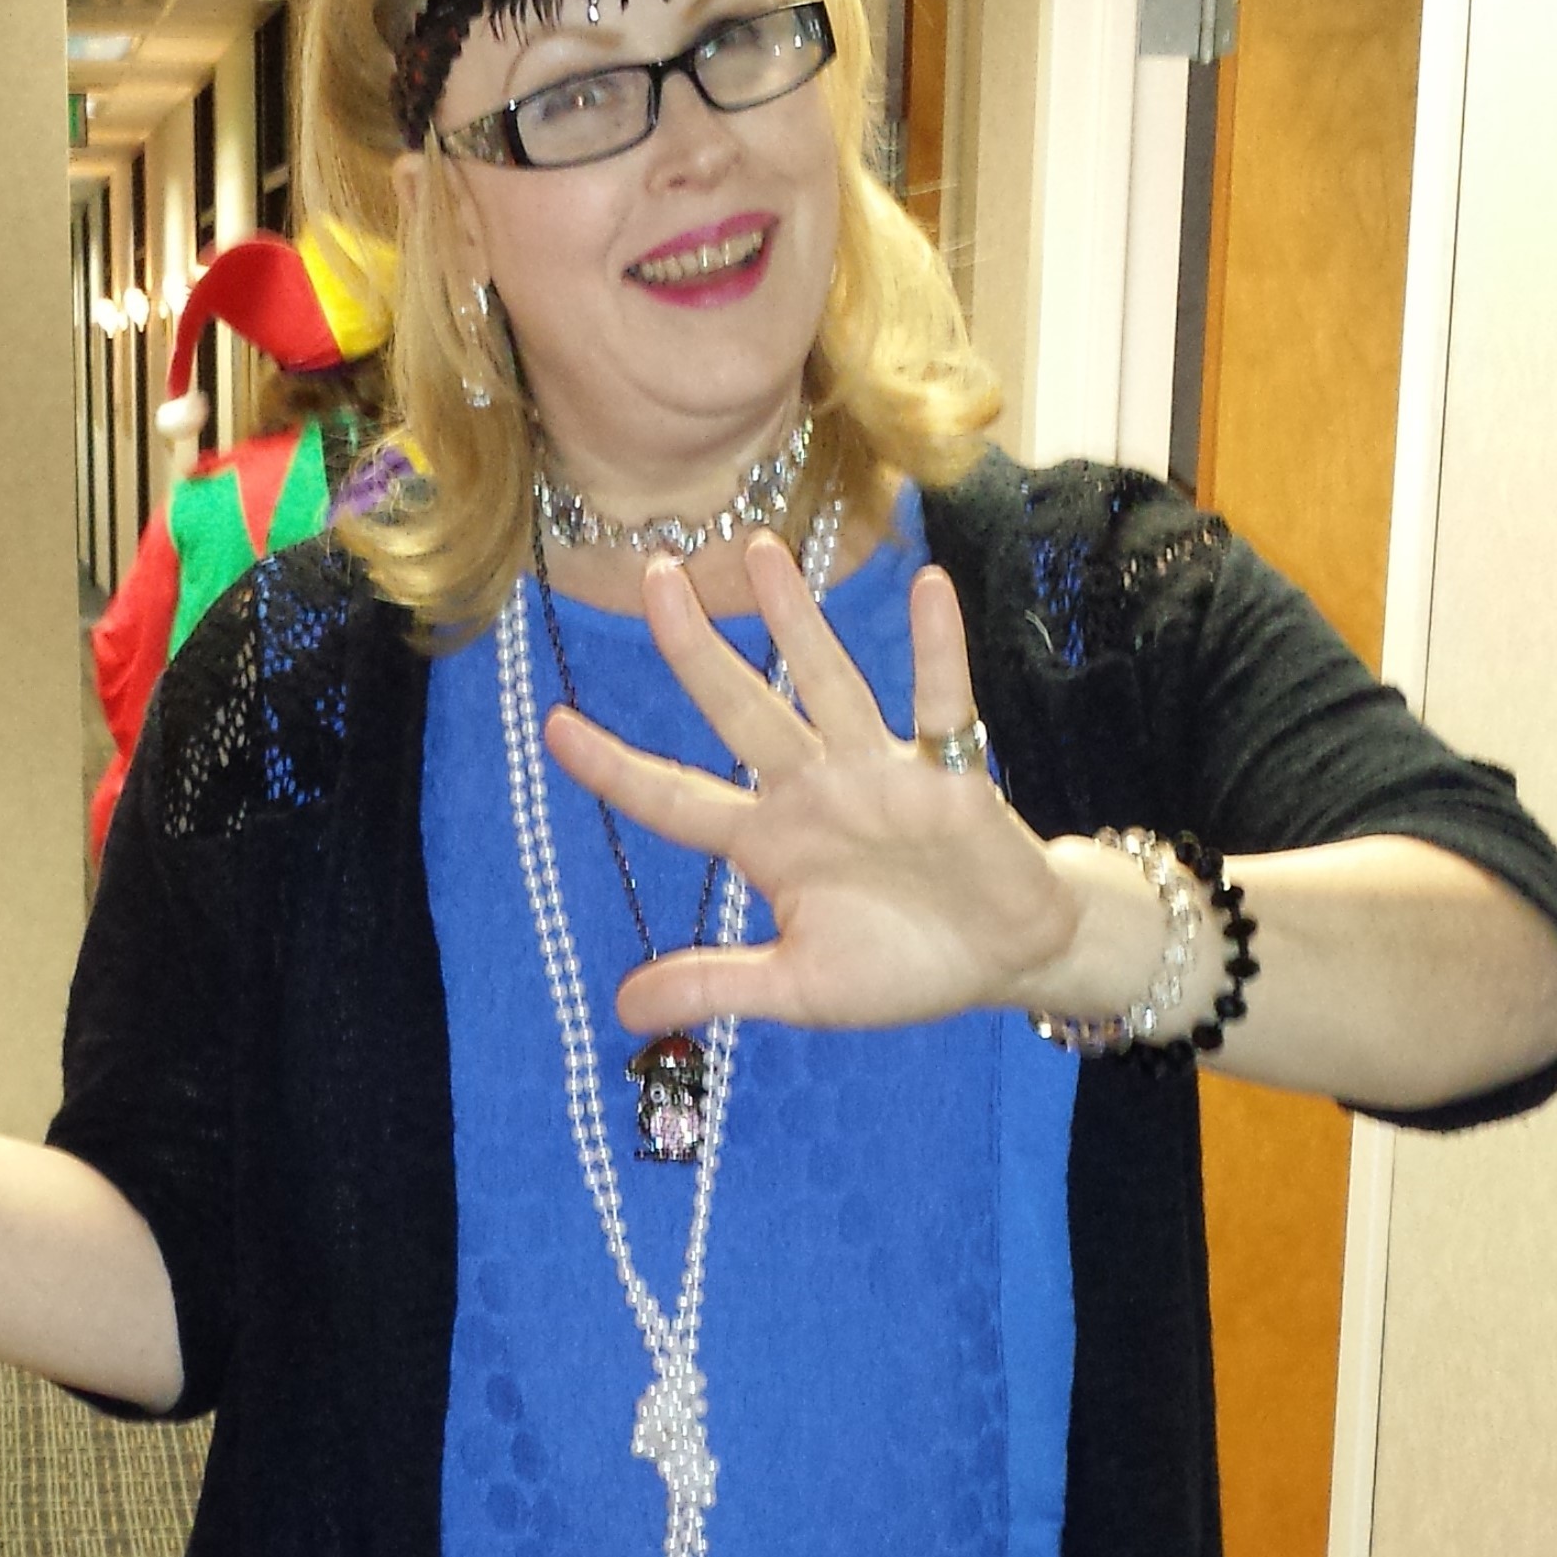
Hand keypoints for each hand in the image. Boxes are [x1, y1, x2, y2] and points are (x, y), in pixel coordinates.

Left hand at [541, 536, 1077, 1034]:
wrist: (1003, 959)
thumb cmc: (900, 966)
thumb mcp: (797, 988)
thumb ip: (715, 986)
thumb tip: (623, 1009)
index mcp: (768, 841)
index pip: (676, 801)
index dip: (616, 769)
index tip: (554, 727)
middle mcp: (813, 791)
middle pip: (741, 711)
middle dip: (696, 649)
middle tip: (657, 576)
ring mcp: (879, 774)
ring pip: (829, 683)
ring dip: (798, 621)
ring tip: (763, 547)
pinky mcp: (951, 775)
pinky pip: (941, 702)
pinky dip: (936, 648)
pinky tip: (928, 586)